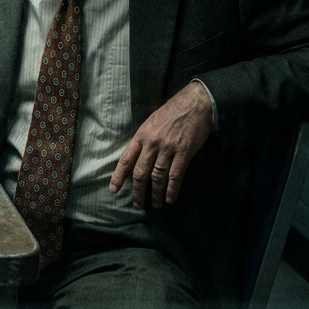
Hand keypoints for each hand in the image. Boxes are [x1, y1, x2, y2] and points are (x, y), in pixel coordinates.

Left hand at [109, 80, 213, 207]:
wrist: (195, 103)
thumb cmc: (172, 112)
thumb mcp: (151, 122)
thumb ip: (144, 140)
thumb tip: (137, 158)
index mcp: (141, 136)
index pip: (126, 159)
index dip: (119, 176)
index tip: (113, 189)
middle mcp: (152, 144)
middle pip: (140, 172)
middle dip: (138, 191)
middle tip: (137, 204)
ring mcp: (168, 149)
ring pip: (157, 177)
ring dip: (155, 193)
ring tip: (155, 204)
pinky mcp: (184, 153)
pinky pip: (175, 175)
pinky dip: (172, 189)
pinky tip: (170, 198)